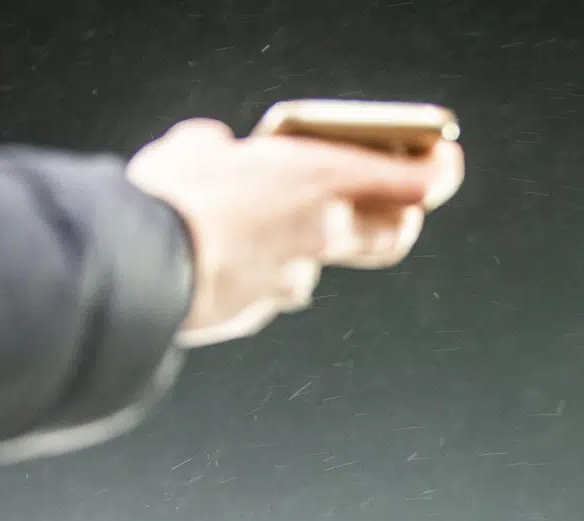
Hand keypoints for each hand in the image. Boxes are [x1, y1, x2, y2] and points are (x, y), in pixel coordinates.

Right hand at [126, 118, 463, 347]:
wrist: (139, 267)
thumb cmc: (173, 197)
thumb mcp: (200, 149)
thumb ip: (220, 147)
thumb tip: (214, 148)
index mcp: (324, 178)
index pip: (414, 181)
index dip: (437, 173)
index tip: (444, 161)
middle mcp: (322, 232)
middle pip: (390, 234)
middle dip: (396, 221)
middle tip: (391, 207)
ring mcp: (293, 277)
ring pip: (317, 265)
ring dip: (301, 249)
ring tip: (267, 229)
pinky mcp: (258, 309)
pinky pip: (267, 290)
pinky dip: (253, 276)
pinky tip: (219, 262)